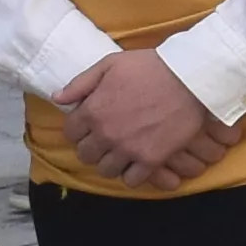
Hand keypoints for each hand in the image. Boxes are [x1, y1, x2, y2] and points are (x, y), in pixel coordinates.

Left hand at [65, 46, 232, 188]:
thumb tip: (58, 98)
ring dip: (111, 162)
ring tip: (121, 152)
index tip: (89, 125)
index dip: (78, 129)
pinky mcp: (151, 160)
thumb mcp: (110, 64)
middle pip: (86, 155)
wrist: (188, 78)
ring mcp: (128, 150)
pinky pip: (131, 180)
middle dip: (93, 147)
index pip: (70, 133)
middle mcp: (106, 134)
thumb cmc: (149, 67)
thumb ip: (80, 83)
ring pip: (106, 170)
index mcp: (93, 111)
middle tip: (106, 139)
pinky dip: (132, 174)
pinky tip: (137, 162)